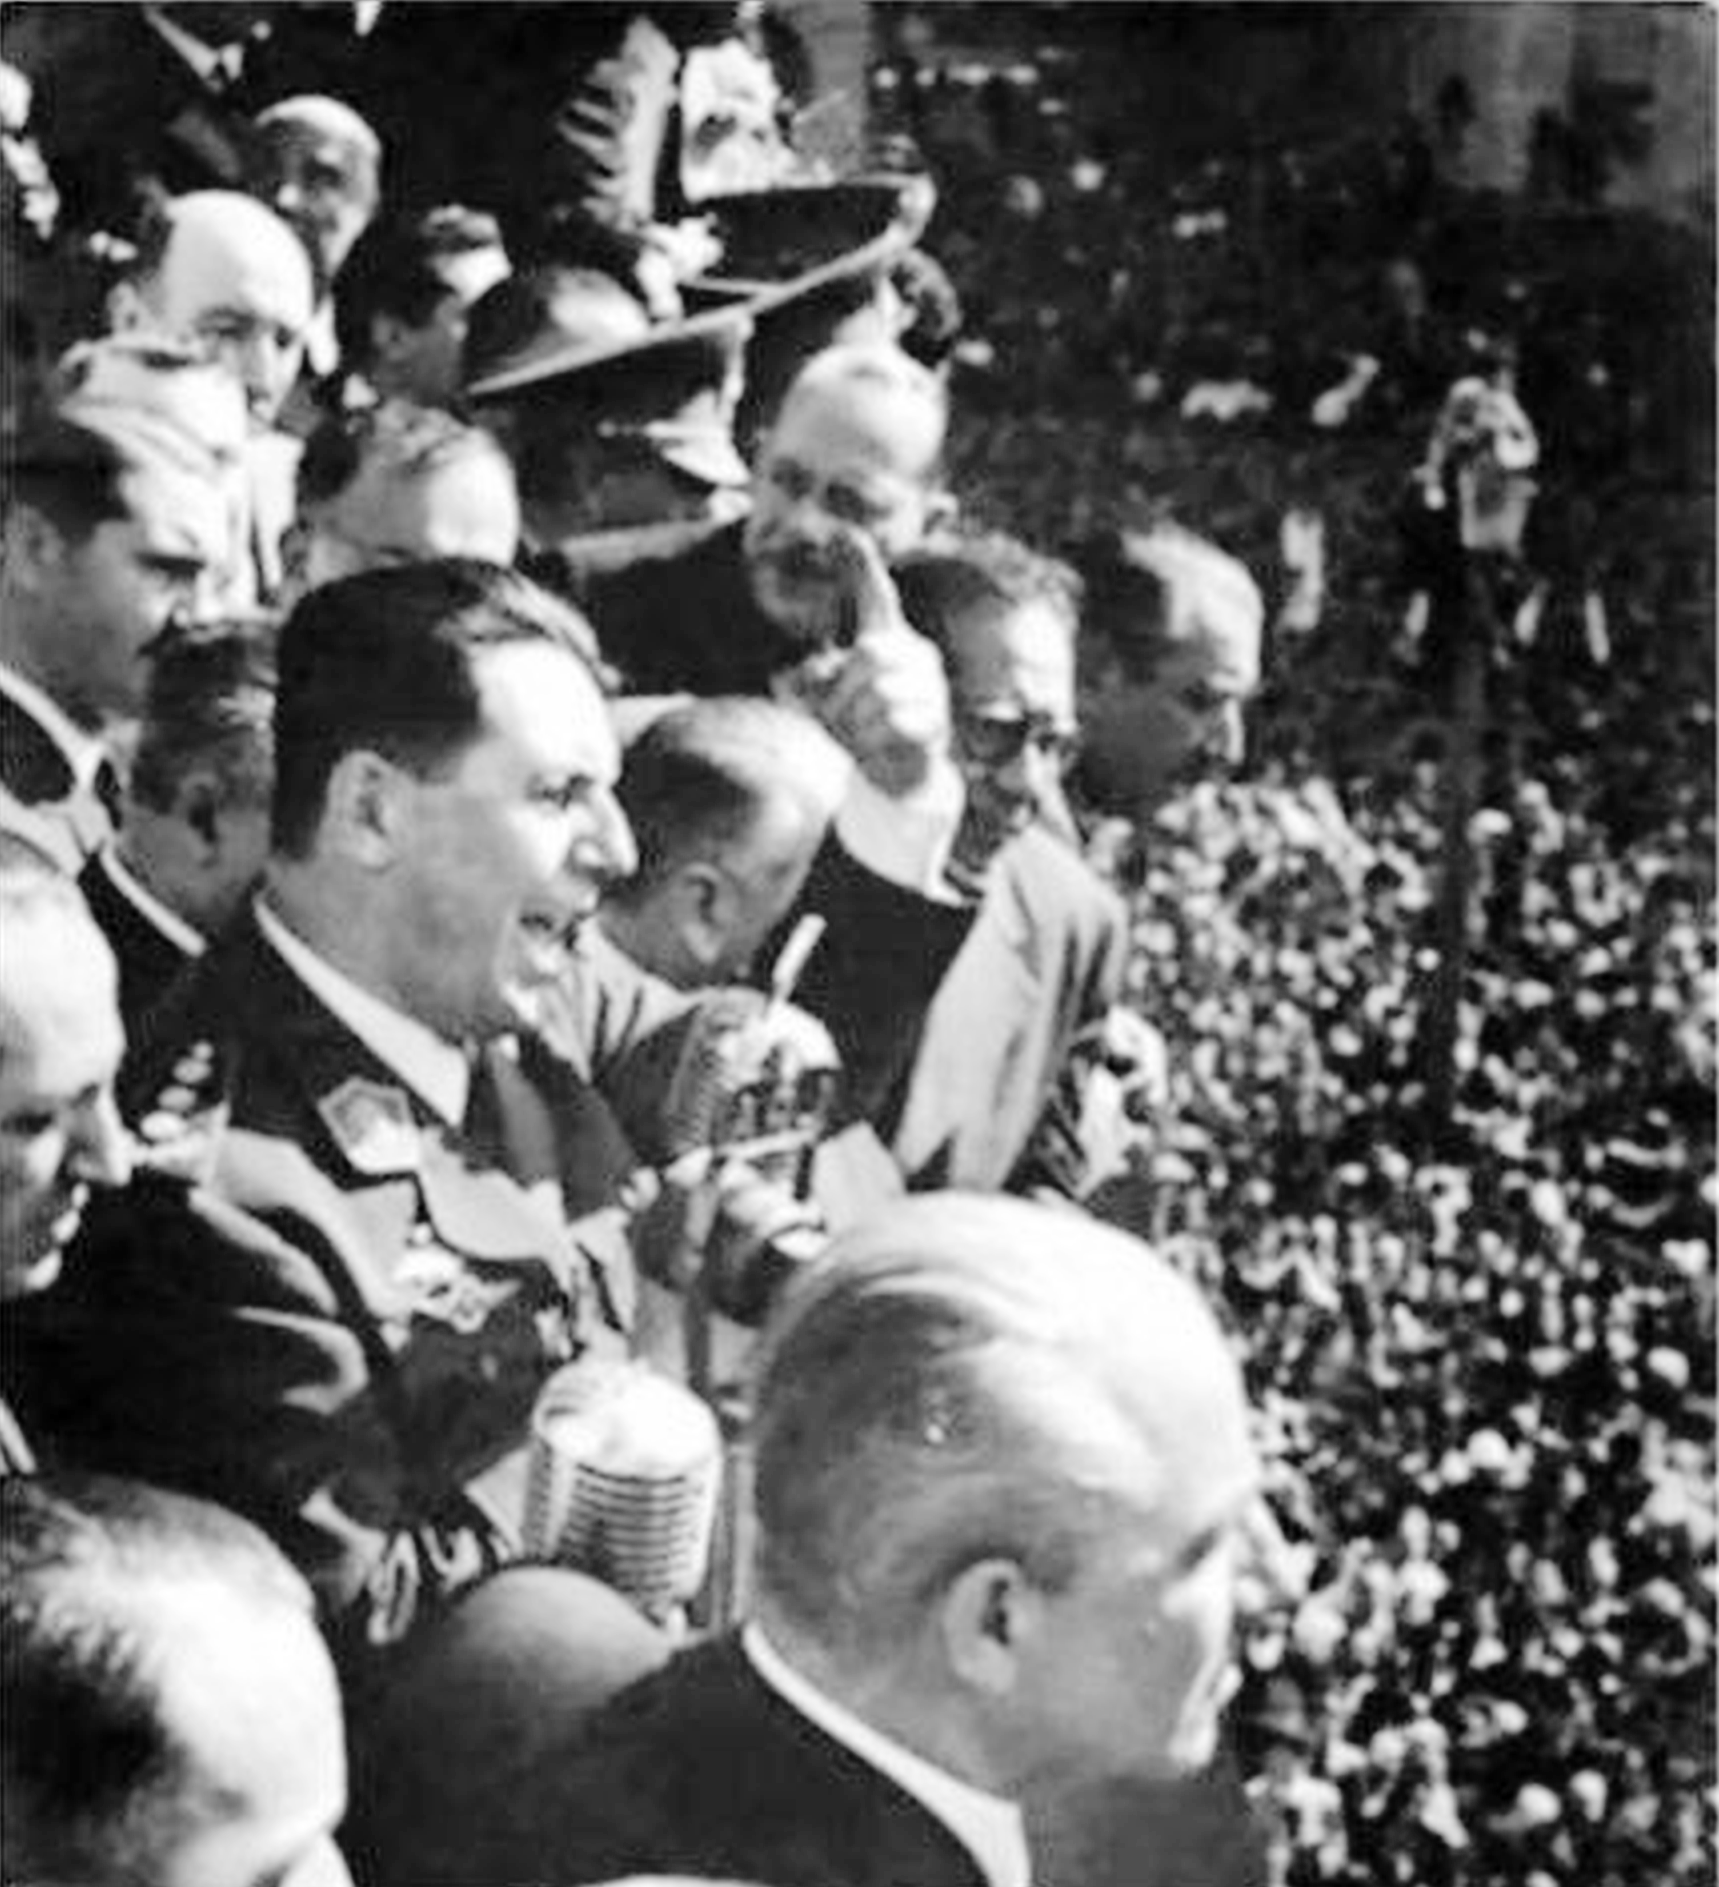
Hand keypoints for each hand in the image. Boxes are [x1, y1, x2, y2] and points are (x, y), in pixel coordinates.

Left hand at [781, 526, 950, 796]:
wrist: (900, 774)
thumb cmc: (864, 727)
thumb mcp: (832, 703)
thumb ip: (809, 683)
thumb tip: (782, 678)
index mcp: (889, 641)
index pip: (876, 596)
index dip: (860, 564)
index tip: (840, 531)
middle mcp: (916, 656)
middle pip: (866, 656)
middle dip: (840, 692)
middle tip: (837, 716)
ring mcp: (931, 688)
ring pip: (877, 694)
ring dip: (854, 722)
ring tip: (857, 735)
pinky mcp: (936, 722)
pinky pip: (892, 724)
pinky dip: (873, 741)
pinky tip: (876, 746)